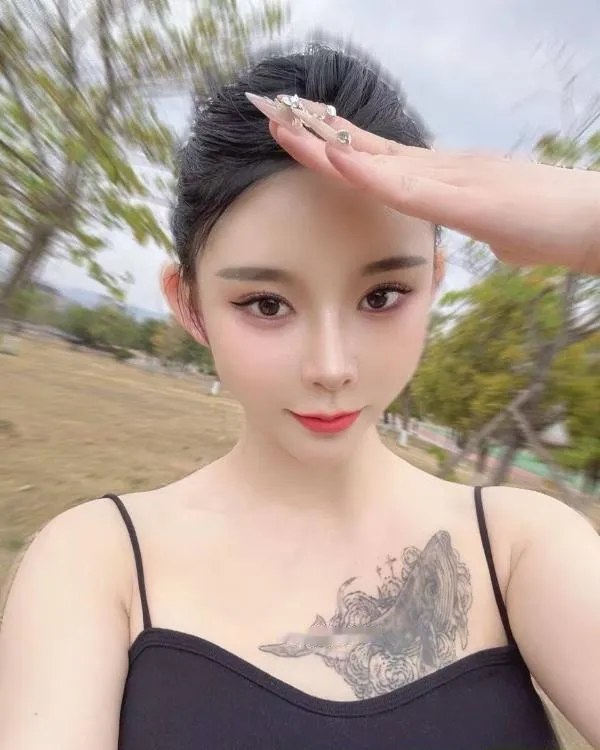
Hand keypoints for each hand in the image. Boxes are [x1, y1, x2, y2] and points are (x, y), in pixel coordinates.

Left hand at [246, 94, 599, 273]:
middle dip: (314, 134)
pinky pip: (406, 183)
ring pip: (375, 157)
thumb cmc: (546, 229)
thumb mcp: (492, 230)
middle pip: (364, 147)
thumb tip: (446, 240)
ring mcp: (449, 176)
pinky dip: (368, 170)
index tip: (296, 135)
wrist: (592, 222)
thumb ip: (462, 228)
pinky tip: (335, 156)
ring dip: (325, 143)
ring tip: (282, 124)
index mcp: (438, 178)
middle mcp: (437, 168)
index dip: (332, 146)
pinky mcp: (464, 196)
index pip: (374, 158)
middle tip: (270, 115)